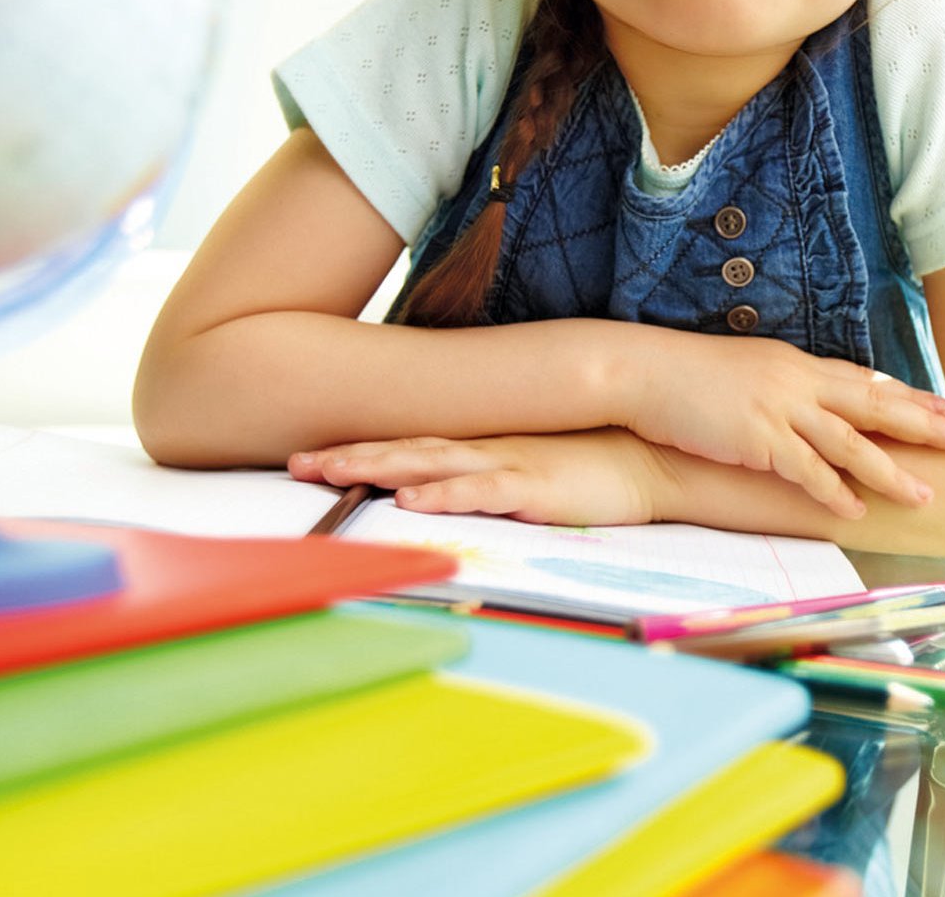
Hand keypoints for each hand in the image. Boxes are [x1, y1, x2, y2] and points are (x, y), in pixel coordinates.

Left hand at [287, 429, 672, 525]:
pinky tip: (413, 498)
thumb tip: (439, 491)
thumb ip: (483, 478)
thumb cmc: (586, 466)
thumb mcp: (524, 472)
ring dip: (380, 467)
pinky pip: (482, 490)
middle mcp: (482, 450)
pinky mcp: (534, 487)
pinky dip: (446, 493)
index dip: (355, 452)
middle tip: (297, 464)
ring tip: (333, 472)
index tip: (307, 461)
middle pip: (402, 450)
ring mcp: (506, 464)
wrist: (647, 462)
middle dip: (348, 458)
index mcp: (477, 449)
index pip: (405, 446)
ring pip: (430, 463)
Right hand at [617, 332, 944, 517]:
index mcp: (797, 364)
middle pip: (875, 404)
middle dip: (925, 424)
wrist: (642, 370)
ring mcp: (779, 409)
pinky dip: (831, 492)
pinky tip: (855, 512)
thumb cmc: (687, 375)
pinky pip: (804, 470)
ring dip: (890, 471)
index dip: (908, 396)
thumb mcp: (747, 371)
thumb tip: (806, 402)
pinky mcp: (756, 438)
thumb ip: (782, 385)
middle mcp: (797, 382)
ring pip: (850, 443)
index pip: (865, 380)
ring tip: (925, 495)